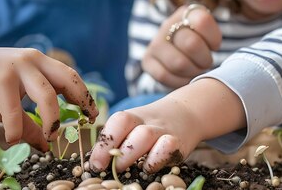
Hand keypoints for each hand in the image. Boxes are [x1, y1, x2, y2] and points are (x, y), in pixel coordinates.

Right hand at [0, 46, 98, 150]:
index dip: (83, 94)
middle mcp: (31, 60)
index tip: (91, 112)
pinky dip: (15, 129)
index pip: (69, 75)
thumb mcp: (8, 104)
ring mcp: (16, 67)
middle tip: (85, 121)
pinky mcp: (0, 78)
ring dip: (51, 119)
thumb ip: (28, 121)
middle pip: (68, 79)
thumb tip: (45, 146)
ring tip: (50, 136)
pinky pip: (14, 110)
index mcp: (37, 62)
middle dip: (81, 100)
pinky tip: (12, 139)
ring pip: (46, 95)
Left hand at [90, 79, 244, 172]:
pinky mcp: (179, 143)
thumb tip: (95, 163)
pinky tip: (148, 167)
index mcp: (132, 116)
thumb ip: (118, 140)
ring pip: (145, 135)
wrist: (186, 112)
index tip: (95, 164)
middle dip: (113, 151)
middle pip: (126, 126)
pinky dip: (156, 159)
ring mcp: (163, 130)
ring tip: (121, 170)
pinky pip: (167, 148)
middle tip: (104, 168)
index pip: (115, 123)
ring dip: (130, 154)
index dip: (103, 143)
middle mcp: (147, 121)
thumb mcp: (134, 126)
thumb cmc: (151, 126)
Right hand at [143, 5, 221, 87]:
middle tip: (206, 63)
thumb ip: (213, 35)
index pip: (203, 22)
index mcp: (187, 13)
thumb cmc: (201, 44)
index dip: (214, 39)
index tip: (214, 46)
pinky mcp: (147, 60)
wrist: (176, 50)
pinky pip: (164, 75)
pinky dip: (179, 81)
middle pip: (191, 44)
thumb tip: (218, 56)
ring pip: (178, 63)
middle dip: (204, 60)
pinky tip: (185, 78)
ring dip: (193, 72)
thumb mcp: (209, 32)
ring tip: (196, 70)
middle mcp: (167, 24)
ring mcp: (155, 43)